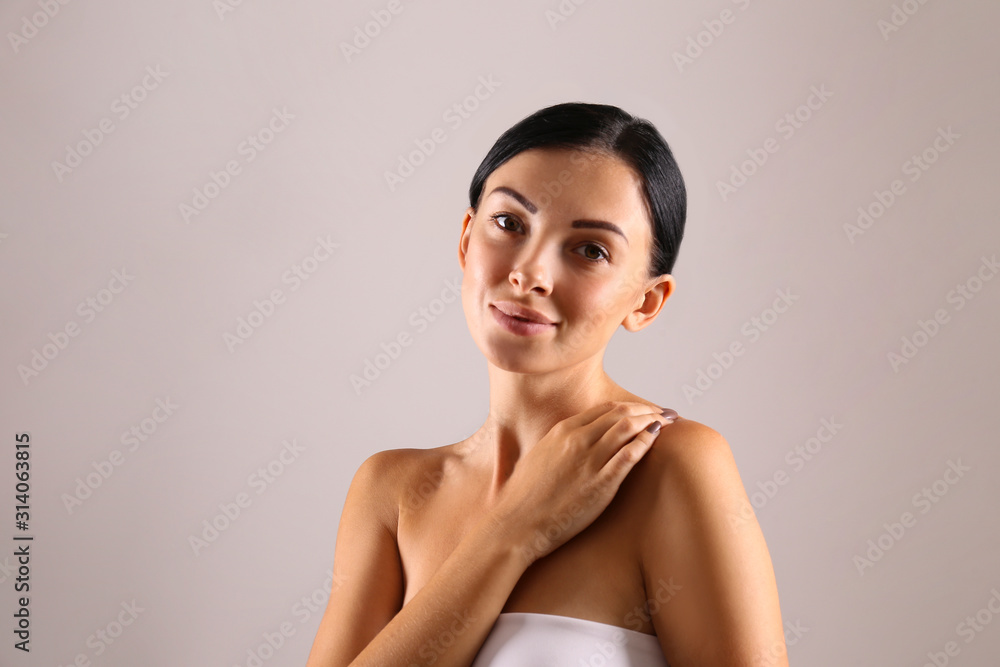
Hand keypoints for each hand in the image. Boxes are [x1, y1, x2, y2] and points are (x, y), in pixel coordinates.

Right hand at [488, 401, 677, 564]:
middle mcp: (577, 439)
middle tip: (665, 414)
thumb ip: (559, 446)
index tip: (645, 410)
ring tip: (668, 425)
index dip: (630, 407)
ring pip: (629, 428)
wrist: (515, 524)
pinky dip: (646, 443)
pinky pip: (630, 455)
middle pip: (621, 413)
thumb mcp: (539, 458)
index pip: (605, 408)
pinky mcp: (600, 483)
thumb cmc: (523, 498)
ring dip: (652, 422)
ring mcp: (589, 460)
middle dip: (647, 410)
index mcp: (562, 431)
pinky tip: (657, 440)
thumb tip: (571, 444)